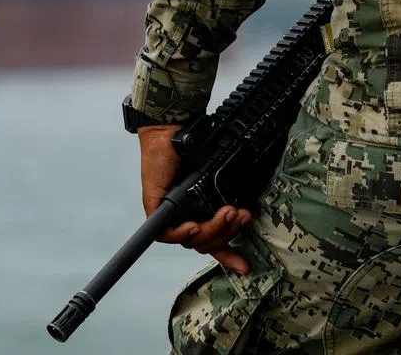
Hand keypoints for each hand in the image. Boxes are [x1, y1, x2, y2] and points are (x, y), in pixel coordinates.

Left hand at [138, 125, 252, 274]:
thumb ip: (224, 198)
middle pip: (206, 244)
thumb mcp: (215, 178)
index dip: (228, 257)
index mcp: (200, 213)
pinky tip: (195, 225)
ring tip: (226, 213)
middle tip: (240, 216)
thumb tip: (245, 213)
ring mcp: (169, 216)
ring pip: (192, 241)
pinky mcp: (155, 210)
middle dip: (227, 235)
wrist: (171, 133)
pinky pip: (168, 234)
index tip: (245, 266)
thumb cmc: (191, 152)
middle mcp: (186, 217)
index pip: (214, 243)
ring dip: (212, 231)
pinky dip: (184, 233)